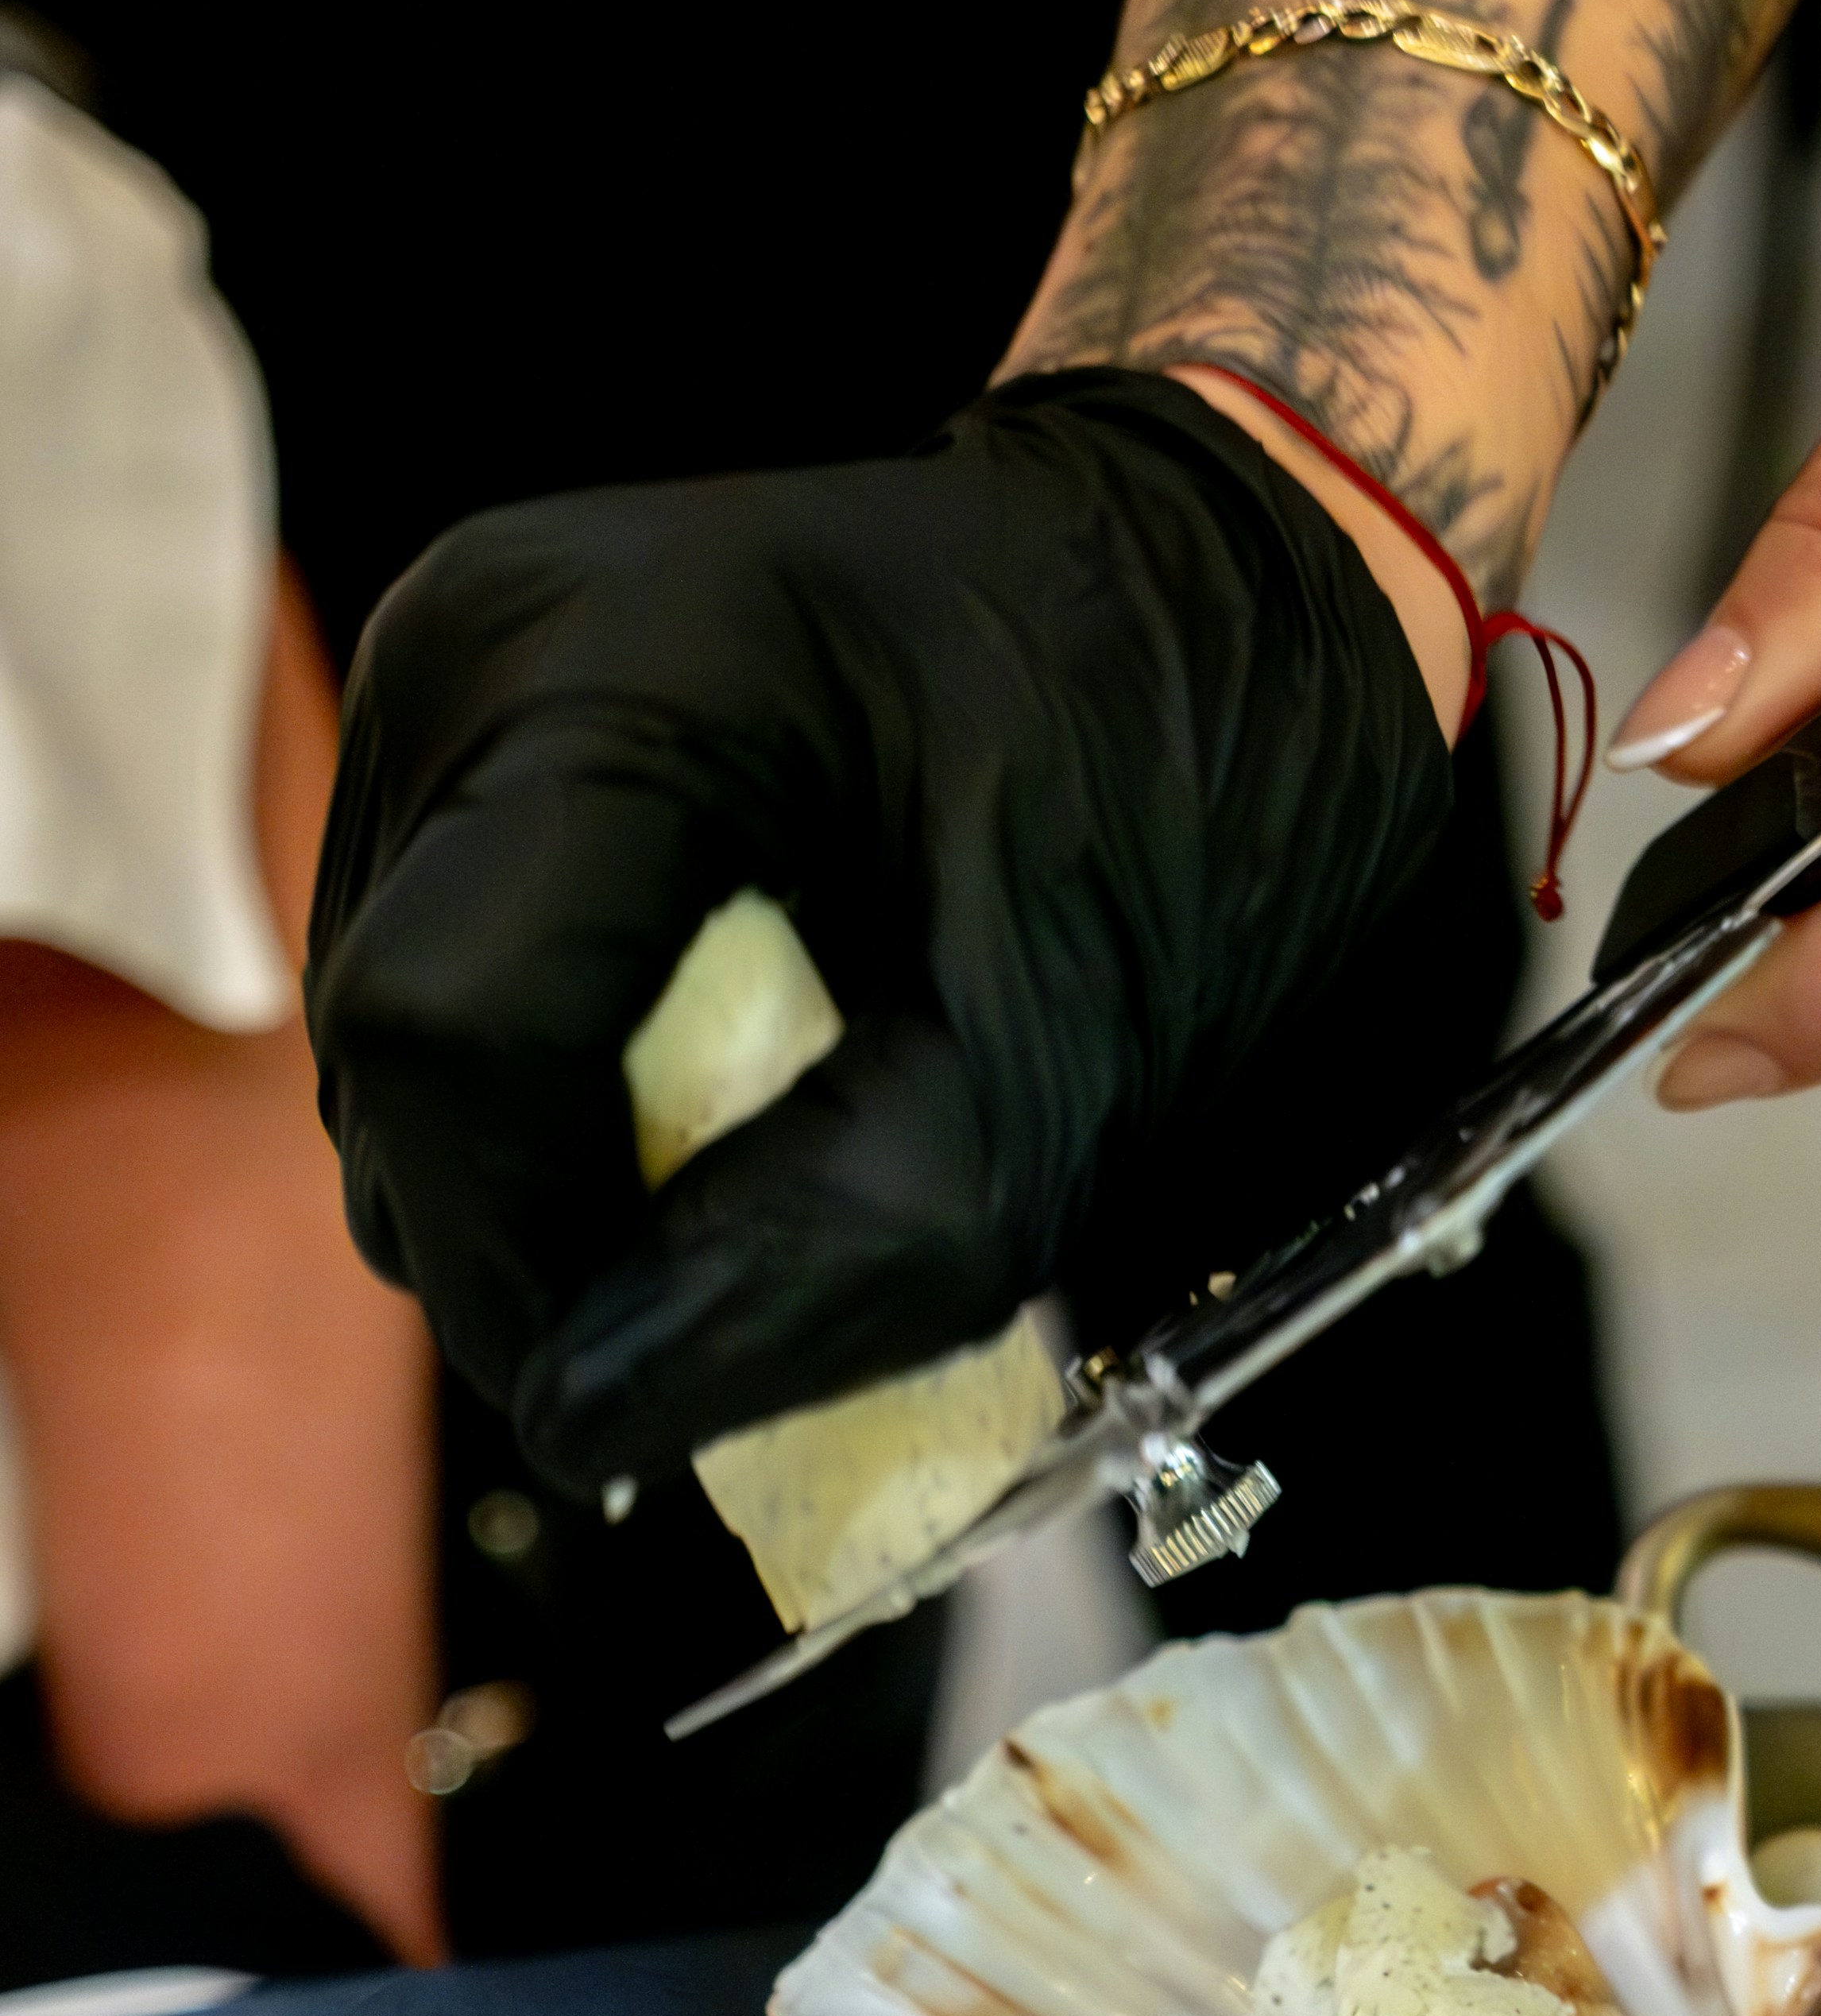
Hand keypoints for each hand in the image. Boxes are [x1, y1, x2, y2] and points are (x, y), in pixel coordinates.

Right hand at [308, 373, 1449, 1481]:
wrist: (1224, 593)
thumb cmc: (1182, 787)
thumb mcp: (1058, 1062)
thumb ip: (831, 1254)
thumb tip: (589, 1422)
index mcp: (612, 672)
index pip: (450, 1039)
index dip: (527, 1268)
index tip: (659, 1416)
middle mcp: (473, 654)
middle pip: (402, 1058)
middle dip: (548, 1246)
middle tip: (754, 1316)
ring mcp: (453, 689)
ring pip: (408, 1053)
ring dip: (562, 1185)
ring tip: (768, 1192)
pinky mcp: (473, 747)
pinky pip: (459, 996)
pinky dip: (574, 1105)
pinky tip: (730, 1102)